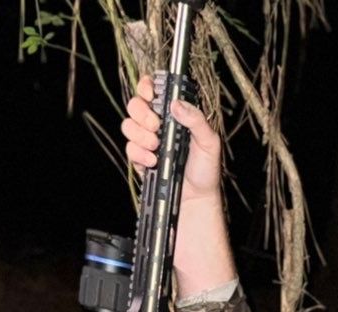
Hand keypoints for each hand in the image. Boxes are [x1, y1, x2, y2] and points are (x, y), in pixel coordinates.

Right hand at [121, 73, 220, 202]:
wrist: (197, 198)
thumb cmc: (205, 169)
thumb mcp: (209, 142)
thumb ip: (196, 120)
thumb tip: (176, 103)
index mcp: (172, 115)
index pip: (152, 91)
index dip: (146, 86)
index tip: (150, 93)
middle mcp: (157, 125)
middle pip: (135, 105)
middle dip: (142, 113)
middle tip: (156, 126)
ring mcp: (146, 141)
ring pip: (128, 125)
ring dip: (139, 134)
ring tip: (156, 146)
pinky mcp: (140, 159)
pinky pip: (129, 149)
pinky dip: (139, 154)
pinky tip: (153, 161)